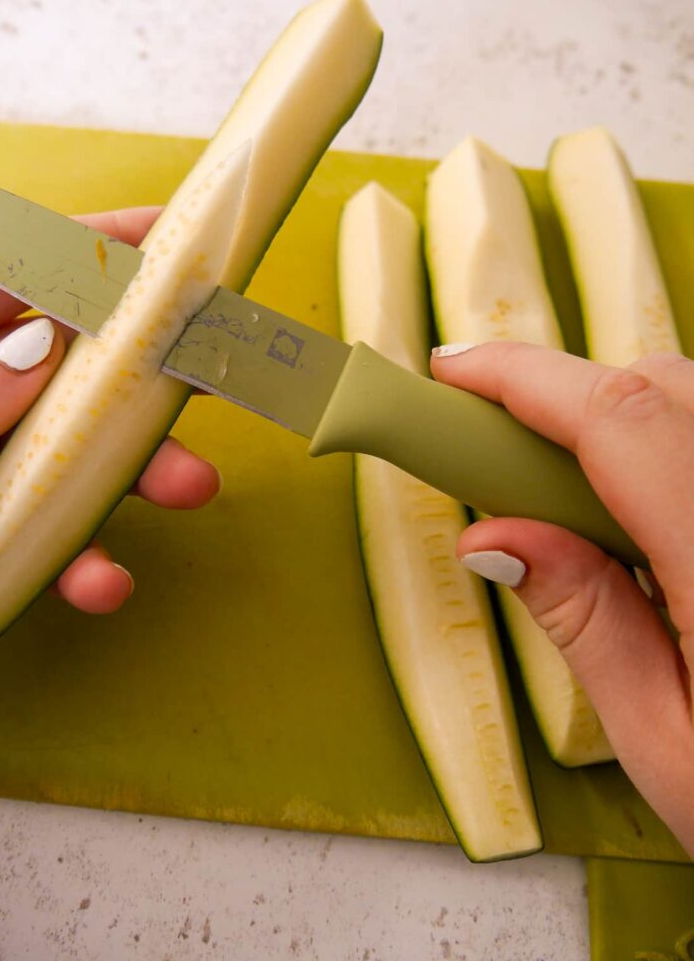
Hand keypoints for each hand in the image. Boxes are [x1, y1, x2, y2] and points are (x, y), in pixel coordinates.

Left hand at [0, 208, 220, 613]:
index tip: (185, 246)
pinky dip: (67, 560)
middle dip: (145, 373)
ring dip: (130, 473)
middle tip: (212, 375)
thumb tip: (46, 356)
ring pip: (65, 452)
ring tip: (187, 485)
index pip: (31, 261)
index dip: (111, 249)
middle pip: (73, 360)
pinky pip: (28, 535)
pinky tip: (97, 579)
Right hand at [431, 341, 693, 857]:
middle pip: (663, 389)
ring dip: (620, 424)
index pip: (619, 421)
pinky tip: (649, 522)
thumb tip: (494, 535)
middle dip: (565, 399)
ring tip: (580, 509)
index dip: (522, 377)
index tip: (452, 372)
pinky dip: (666, 448)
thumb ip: (586, 624)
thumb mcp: (666, 745)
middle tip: (503, 461)